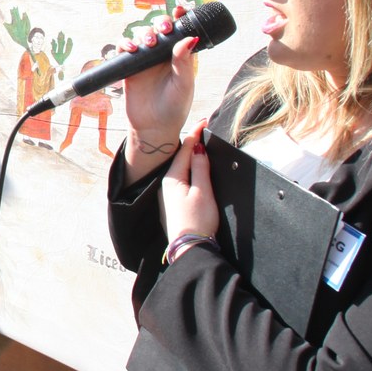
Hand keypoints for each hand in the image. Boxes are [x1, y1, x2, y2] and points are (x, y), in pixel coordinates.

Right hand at [119, 7, 199, 179]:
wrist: (153, 128)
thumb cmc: (175, 108)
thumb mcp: (184, 84)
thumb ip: (184, 61)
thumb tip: (188, 38)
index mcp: (181, 56)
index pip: (182, 31)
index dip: (181, 18)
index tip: (181, 10)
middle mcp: (163, 55)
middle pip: (160, 29)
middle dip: (161, 23)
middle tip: (163, 29)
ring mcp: (145, 60)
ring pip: (142, 36)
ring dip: (144, 34)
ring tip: (147, 44)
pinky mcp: (129, 67)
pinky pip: (124, 49)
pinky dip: (125, 44)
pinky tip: (130, 49)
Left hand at [159, 121, 217, 254]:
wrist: (190, 248)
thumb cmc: (197, 221)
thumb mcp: (203, 192)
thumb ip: (201, 168)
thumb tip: (198, 148)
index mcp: (172, 178)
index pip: (184, 150)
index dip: (195, 135)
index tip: (204, 122)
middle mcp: (166, 184)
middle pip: (180, 157)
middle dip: (192, 143)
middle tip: (203, 129)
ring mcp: (168, 194)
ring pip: (180, 167)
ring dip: (190, 156)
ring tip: (201, 144)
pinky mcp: (173, 203)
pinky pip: (180, 178)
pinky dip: (189, 168)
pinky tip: (195, 167)